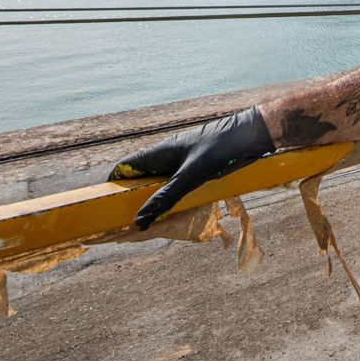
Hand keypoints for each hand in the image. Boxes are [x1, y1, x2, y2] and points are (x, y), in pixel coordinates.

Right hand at [109, 106, 274, 229]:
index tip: (107, 207)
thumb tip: (139, 221)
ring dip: (154, 202)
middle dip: (133, 199)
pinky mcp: (197, 169)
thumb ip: (167, 197)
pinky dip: (172, 201)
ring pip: (159, 184)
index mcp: (159, 152)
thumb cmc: (222, 148)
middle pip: (140, 179)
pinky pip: (177, 187)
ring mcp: (182, 163)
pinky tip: (177, 215)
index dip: (112, 184)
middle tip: (131, 224)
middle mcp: (167, 156)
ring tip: (152, 225)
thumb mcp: (192, 176)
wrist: (253, 135)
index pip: (125, 167)